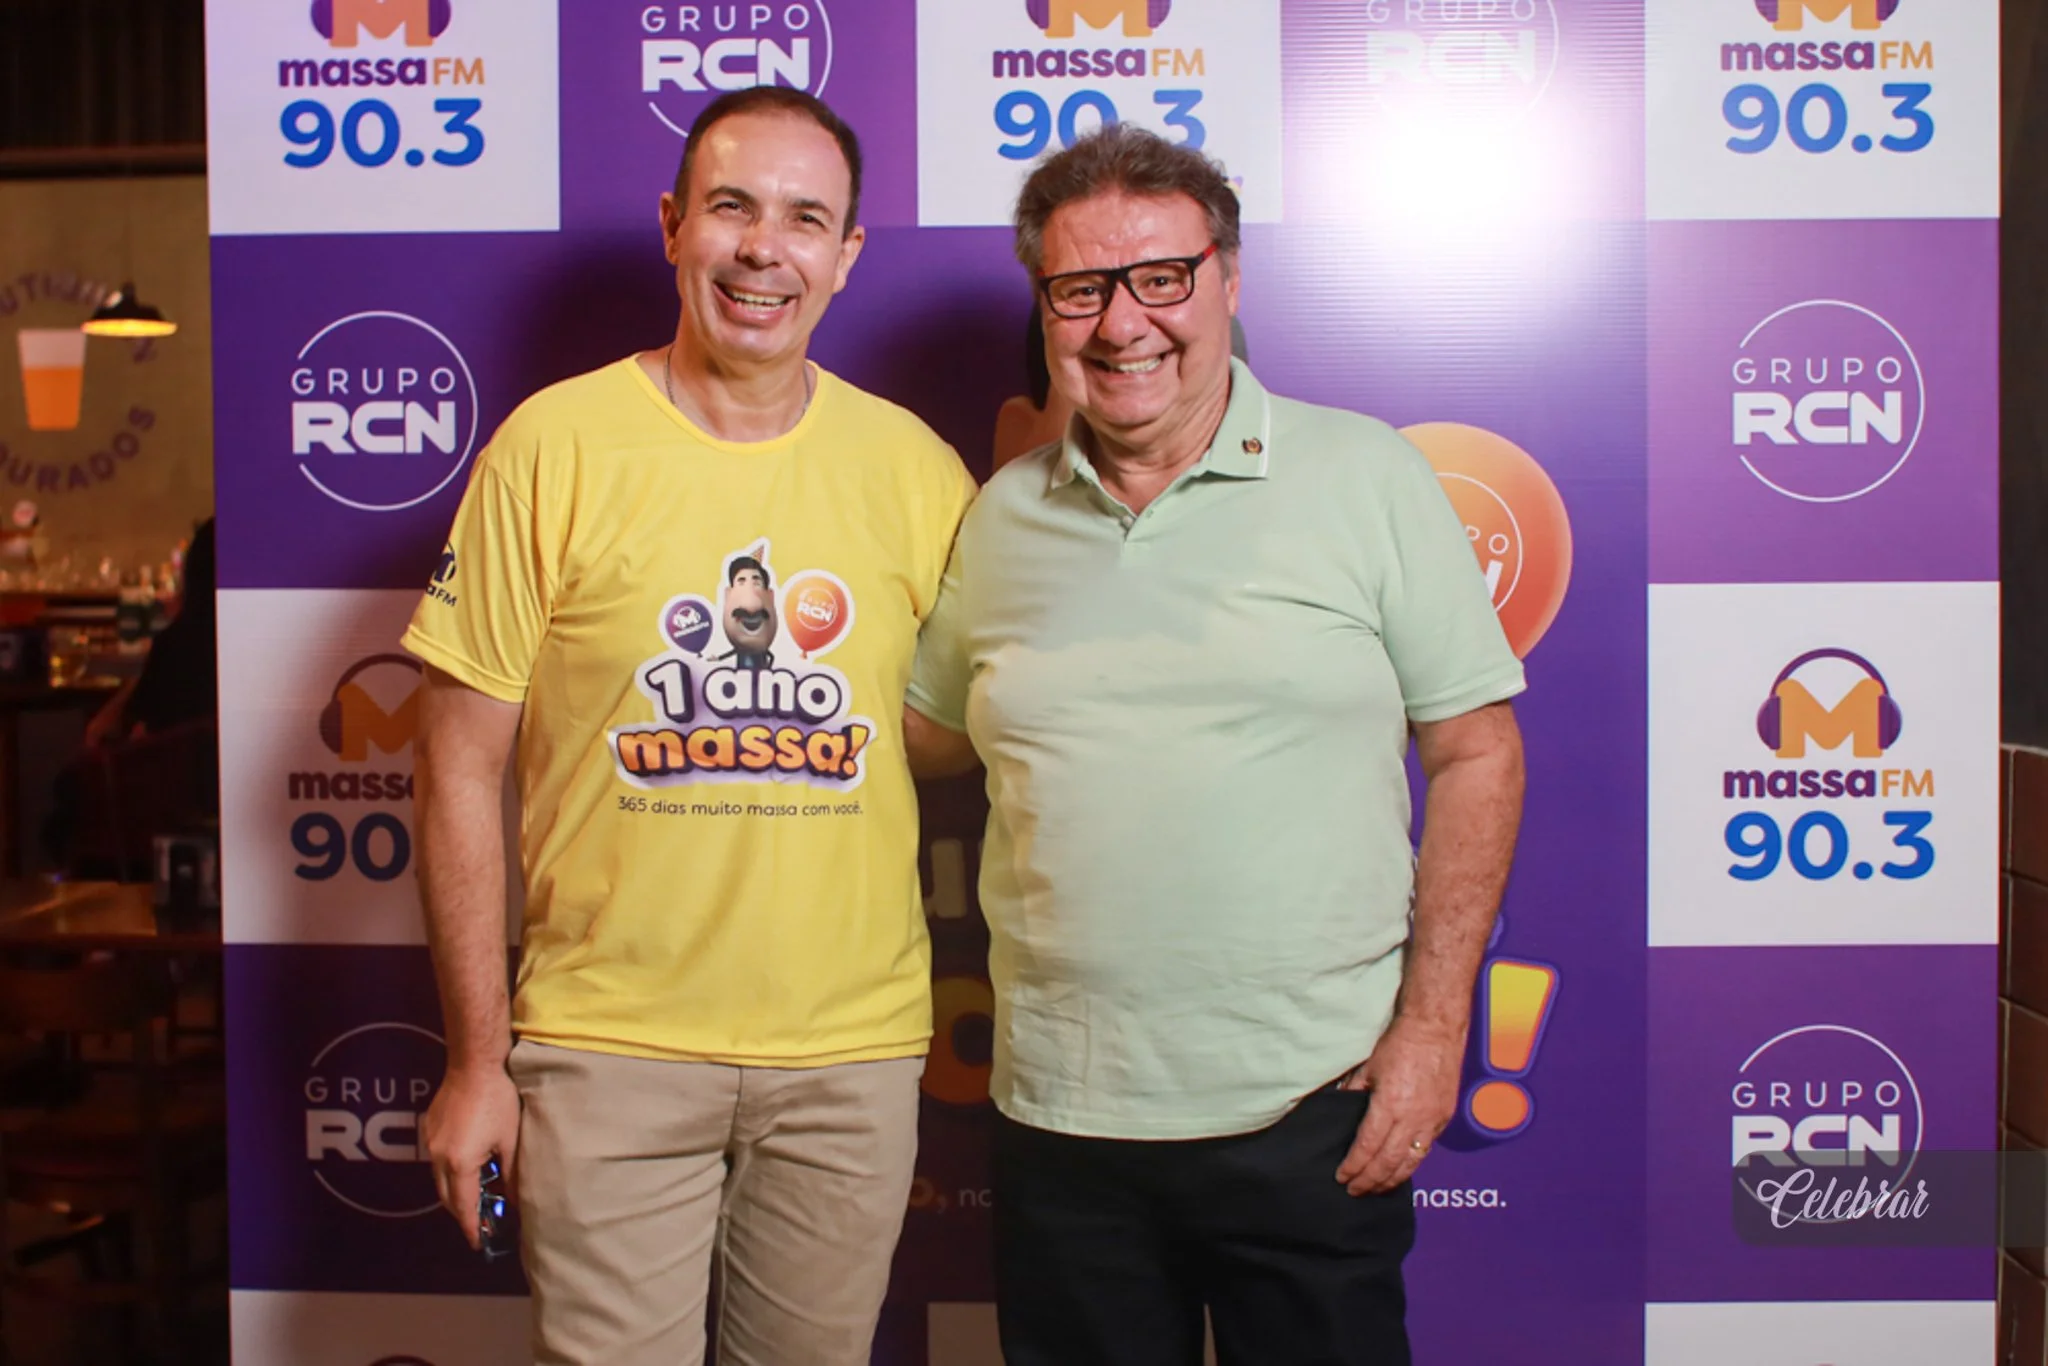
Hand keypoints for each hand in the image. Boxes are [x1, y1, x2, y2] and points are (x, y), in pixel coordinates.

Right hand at [421, 1063, 519, 1249]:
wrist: (474, 1064)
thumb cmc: (497, 1099)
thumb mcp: (511, 1140)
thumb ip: (511, 1174)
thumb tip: (515, 1198)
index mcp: (460, 1164)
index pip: (464, 1207)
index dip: (472, 1228)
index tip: (479, 1243)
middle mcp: (439, 1158)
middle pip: (447, 1198)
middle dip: (463, 1214)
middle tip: (482, 1222)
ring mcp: (430, 1143)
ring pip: (439, 1181)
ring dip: (455, 1193)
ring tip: (478, 1196)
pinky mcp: (429, 1130)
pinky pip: (436, 1161)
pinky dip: (449, 1172)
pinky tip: (468, 1167)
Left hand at [1334, 1017, 1465, 1195]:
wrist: (1435, 1029)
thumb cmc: (1399, 1044)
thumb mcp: (1368, 1068)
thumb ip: (1353, 1092)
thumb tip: (1339, 1109)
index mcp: (1389, 1105)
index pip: (1368, 1147)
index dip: (1354, 1167)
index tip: (1342, 1177)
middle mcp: (1413, 1118)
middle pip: (1388, 1162)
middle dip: (1370, 1181)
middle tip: (1355, 1191)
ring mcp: (1432, 1121)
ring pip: (1411, 1163)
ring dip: (1391, 1180)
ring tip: (1376, 1188)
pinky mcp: (1444, 1118)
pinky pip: (1426, 1150)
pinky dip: (1411, 1164)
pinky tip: (1399, 1169)